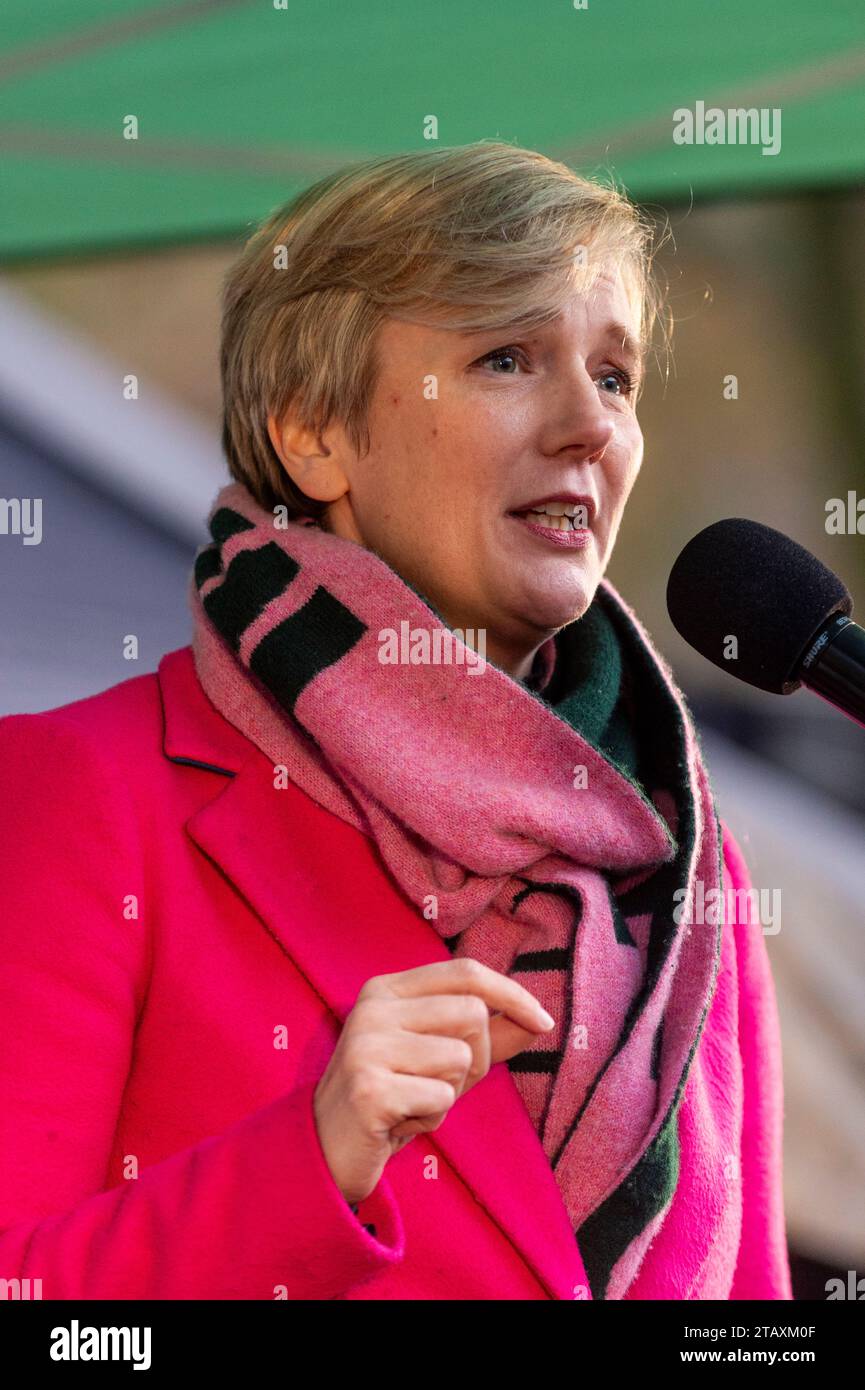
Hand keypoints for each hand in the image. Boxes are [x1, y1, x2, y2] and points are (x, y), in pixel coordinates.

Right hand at [312, 957, 554, 1205]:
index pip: (466, 972)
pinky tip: (401, 1123)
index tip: (544, 1022)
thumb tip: (539, 1020)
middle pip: (473, 1014)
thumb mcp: (440, 1059)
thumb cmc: (393, 1099)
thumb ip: (488, 1035)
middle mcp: (373, 1008)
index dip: (512, 994)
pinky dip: (433, 1118)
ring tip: (415, 1102)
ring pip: (462, 1057)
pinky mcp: (369, 1089)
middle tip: (441, 1085)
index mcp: (387, 989)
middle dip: (478, 1058)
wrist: (326, 1150)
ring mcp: (367, 1046)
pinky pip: (442, 1097)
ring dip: (452, 1092)